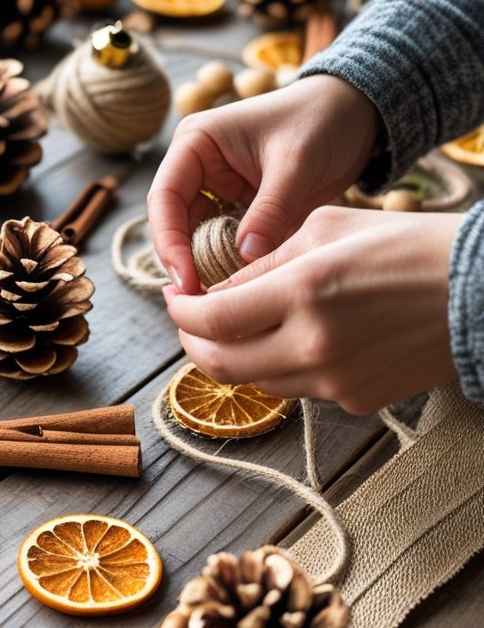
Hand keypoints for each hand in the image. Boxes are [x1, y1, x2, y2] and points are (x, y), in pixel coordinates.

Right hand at [148, 74, 379, 292]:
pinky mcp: (242, 210)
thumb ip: (270, 211)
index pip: (164, 197)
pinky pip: (228, 244)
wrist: (355, 113)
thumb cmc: (320, 120)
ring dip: (210, 267)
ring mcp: (219, 191)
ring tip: (225, 300)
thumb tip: (244, 259)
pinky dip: (235, 265)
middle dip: (187, 262)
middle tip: (203, 301)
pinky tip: (247, 287)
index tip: (187, 280)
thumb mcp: (295, 163)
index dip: (169, 242)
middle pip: (175, 224)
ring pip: (199, 239)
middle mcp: (199, 168)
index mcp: (196, 143)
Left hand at [162, 206, 460, 413]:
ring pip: (257, 382)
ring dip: (235, 356)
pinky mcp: (355, 401)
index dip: (180, 313)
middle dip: (192, 343)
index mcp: (303, 293)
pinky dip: (282, 364)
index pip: (211, 321)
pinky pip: (298, 388)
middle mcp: (313, 346)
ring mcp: (335, 382)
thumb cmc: (405, 244)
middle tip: (188, 321)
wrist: (477, 292)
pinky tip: (296, 336)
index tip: (174, 299)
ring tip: (239, 325)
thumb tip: (221, 288)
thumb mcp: (325, 226)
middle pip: (220, 366)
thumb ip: (265, 261)